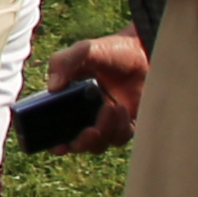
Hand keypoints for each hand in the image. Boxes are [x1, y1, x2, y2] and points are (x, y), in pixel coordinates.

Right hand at [47, 31, 150, 152]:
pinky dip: (121, 129)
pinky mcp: (127, 124)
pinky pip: (120, 139)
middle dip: (82, 142)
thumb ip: (63, 62)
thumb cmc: (114, 49)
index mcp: (69, 100)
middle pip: (77, 143)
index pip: (56, 128)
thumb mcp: (85, 50)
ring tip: (114, 107)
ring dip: (105, 131)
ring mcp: (106, 121)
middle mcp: (85, 114)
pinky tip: (123, 109)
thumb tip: (52, 87)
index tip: (59, 146)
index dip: (54, 141)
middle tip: (91, 131)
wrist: (145, 51)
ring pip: (99, 144)